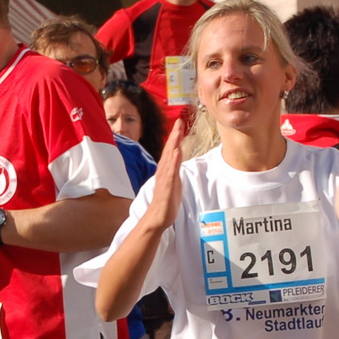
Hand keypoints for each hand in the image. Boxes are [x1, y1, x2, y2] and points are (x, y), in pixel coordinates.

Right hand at [139, 117, 187, 232]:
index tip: (180, 124)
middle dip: (175, 135)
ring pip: (169, 158)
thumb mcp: (174, 181)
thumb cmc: (166, 200)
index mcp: (166, 169)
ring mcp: (164, 178)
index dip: (175, 136)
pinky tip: (176, 152)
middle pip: (169, 149)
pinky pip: (170, 171)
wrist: (158, 216)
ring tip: (178, 132)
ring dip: (173, 144)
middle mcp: (164, 171)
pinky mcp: (166, 186)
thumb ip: (175, 168)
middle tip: (179, 122)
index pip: (171, 149)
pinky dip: (173, 161)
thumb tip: (177, 157)